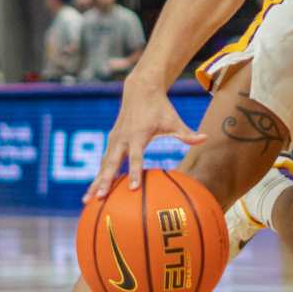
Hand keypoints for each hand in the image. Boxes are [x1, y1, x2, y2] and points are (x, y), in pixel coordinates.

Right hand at [90, 82, 203, 198]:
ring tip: (87, 201)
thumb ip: (187, 133)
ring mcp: (114, 139)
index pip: (135, 158)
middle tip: (99, 197)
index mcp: (138, 135)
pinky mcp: (111, 141)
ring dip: (95, 181)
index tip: (133, 188)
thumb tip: (205, 138)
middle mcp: (122, 138)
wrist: (140, 90)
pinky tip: (93, 191)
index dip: (134, 173)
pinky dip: (97, 175)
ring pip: (103, 164)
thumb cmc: (160, 108)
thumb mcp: (174, 120)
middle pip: (111, 163)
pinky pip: (103, 161)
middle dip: (104, 181)